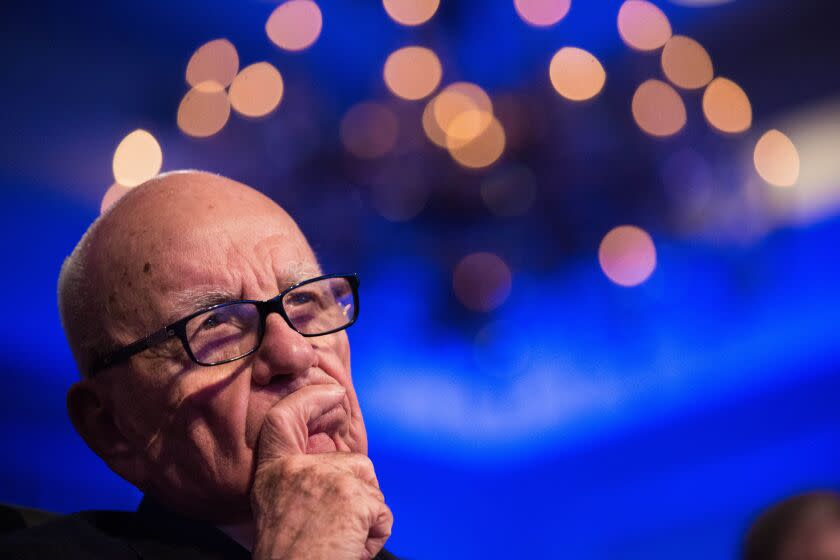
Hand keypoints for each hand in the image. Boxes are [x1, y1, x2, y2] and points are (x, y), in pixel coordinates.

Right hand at [251, 384, 392, 559]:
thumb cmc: (291, 555)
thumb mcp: (281, 508)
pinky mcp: (354, 495)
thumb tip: (339, 467)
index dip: (309, 398)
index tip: (333, 391)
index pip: (283, 420)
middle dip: (358, 493)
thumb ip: (301, 481)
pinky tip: (350, 547)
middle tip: (332, 529)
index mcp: (273, 473)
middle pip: (351, 462)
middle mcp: (296, 469)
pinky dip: (374, 533)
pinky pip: (382, 512)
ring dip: (365, 515)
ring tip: (339, 540)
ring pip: (370, 487)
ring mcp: (326, 478)